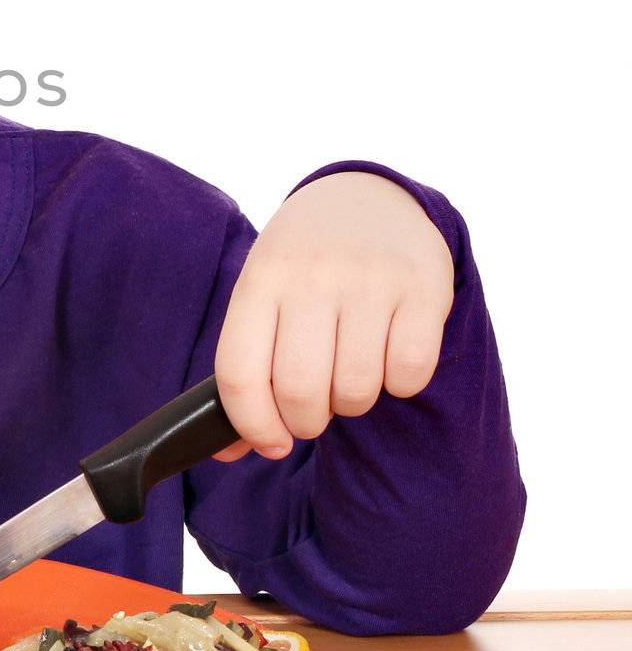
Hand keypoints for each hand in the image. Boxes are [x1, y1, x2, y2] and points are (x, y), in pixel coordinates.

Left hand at [212, 171, 454, 461]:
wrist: (368, 197)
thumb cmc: (304, 265)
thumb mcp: (263, 296)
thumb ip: (246, 368)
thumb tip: (229, 452)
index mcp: (260, 281)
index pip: (239, 373)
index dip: (252, 425)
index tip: (269, 442)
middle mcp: (311, 277)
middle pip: (299, 390)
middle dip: (305, 422)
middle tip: (314, 412)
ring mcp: (368, 280)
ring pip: (356, 389)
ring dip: (352, 404)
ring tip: (349, 376)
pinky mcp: (422, 289)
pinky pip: (410, 373)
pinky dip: (400, 384)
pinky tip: (388, 355)